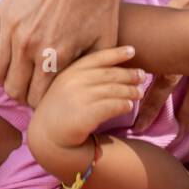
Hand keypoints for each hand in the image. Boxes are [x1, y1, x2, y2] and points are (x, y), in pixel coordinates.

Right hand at [0, 0, 123, 107]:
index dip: (42, 102)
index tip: (46, 99)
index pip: (37, 97)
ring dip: (4, 77)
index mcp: (54, 56)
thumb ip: (95, 68)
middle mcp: (28, 45)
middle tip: (31, 90)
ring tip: (17, 73)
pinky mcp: (2, 10)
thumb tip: (90, 90)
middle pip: (13, 88)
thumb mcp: (105, 39)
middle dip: (23, 94)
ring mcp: (11, 27)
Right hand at [28, 46, 147, 149]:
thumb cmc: (60, 110)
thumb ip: (83, 76)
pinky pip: (112, 106)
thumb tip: (113, 67)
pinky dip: (123, 105)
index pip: (97, 58)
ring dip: (130, 90)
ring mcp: (78, 97)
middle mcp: (73, 82)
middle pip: (109, 74)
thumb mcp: (65, 86)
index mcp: (69, 72)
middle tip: (141, 75)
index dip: (116, 53)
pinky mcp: (85, 115)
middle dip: (129, 74)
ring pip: (113, 90)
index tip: (132, 51)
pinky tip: (129, 106)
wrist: (46, 137)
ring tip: (139, 92)